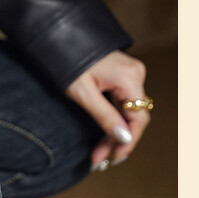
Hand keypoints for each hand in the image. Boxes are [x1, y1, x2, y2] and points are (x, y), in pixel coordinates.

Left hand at [64, 51, 150, 167]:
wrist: (59, 37)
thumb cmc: (67, 62)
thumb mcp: (83, 94)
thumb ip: (105, 116)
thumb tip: (124, 138)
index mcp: (130, 78)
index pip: (139, 118)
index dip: (128, 141)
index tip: (114, 158)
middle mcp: (135, 75)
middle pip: (133, 116)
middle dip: (116, 140)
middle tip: (99, 160)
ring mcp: (130, 74)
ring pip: (127, 111)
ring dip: (113, 132)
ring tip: (98, 153)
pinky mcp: (121, 75)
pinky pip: (121, 102)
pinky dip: (112, 119)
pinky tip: (104, 135)